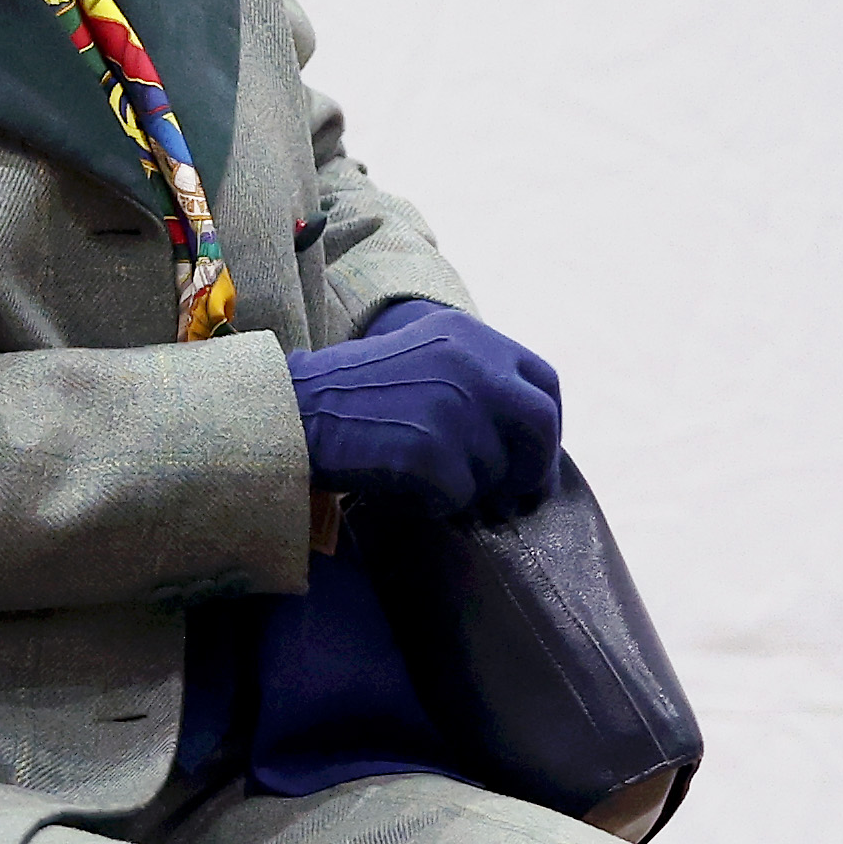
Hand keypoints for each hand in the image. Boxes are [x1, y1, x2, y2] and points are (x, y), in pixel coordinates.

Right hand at [287, 300, 561, 522]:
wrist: (292, 413)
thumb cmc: (352, 394)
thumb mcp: (422, 356)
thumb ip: (475, 377)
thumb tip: (528, 438)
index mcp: (471, 338)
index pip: (545, 382)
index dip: (550, 425)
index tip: (536, 454)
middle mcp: (472, 367)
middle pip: (541, 426)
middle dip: (534, 468)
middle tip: (517, 496)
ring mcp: (454, 409)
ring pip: (497, 470)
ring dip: (470, 489)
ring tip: (426, 480)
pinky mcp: (431, 452)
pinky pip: (458, 498)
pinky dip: (436, 505)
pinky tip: (403, 489)